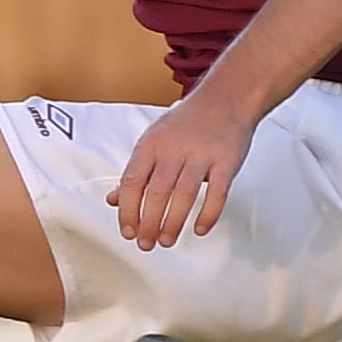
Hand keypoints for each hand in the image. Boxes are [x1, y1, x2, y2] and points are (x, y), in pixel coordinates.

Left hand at [107, 93, 255, 250]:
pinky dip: (208, 214)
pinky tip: (200, 229)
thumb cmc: (187, 122)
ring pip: (184, 194)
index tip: (127, 231)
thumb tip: (114, 200)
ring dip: (173, 222)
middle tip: (146, 243)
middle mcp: (175, 148)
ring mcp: (202, 154)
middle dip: (148, 222)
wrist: (226, 98)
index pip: (132, 181)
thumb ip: (137, 172)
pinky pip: (217, 192)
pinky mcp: (226, 160)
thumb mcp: (155, 141)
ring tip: (167, 240)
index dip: (127, 210)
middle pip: (157, 191)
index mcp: (151, 144)